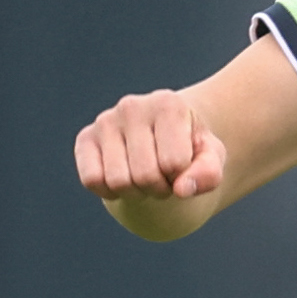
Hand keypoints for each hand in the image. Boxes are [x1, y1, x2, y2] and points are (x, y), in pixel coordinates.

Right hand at [74, 88, 227, 207]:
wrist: (164, 137)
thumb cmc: (190, 148)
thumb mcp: (211, 159)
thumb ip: (208, 174)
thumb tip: (181, 190)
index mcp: (168, 104)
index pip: (174, 163)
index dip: (181, 178)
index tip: (182, 167)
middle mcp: (132, 106)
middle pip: (145, 176)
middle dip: (159, 189)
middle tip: (164, 177)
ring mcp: (105, 121)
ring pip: (118, 182)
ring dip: (136, 193)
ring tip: (145, 176)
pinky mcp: (85, 138)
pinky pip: (92, 180)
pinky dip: (109, 192)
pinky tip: (123, 178)